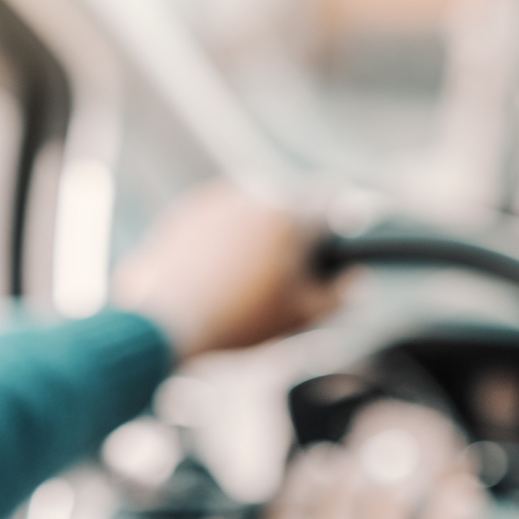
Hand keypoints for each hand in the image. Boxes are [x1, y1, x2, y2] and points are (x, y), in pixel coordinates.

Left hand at [112, 182, 346, 359]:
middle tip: (286, 276)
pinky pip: (218, 223)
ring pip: (252, 216)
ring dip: (257, 237)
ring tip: (246, 282)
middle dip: (293, 236)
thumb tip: (355, 279)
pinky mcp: (185, 214)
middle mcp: (254, 197)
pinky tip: (218, 275)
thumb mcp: (299, 316)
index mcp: (289, 216)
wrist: (164, 322)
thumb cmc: (237, 320)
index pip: (331, 205)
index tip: (346, 225)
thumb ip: (337, 295)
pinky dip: (223, 241)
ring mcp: (215, 202)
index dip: (344, 217)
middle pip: (289, 211)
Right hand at [187, 401, 486, 518]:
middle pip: (352, 479)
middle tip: (370, 469)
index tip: (328, 467)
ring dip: (404, 474)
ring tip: (410, 473)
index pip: (302, 485)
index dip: (318, 469)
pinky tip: (460, 493)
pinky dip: (456, 501)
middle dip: (361, 468)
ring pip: (397, 489)